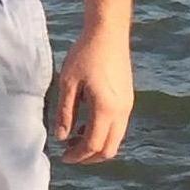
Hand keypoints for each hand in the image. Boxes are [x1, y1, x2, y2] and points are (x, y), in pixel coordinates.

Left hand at [52, 25, 133, 162]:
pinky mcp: (128, 98)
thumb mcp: (68, 82)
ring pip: (116, 139)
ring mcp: (128, 105)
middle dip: (89, 157)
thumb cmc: (85, 53)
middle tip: (70, 153)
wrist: (109, 32)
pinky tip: (86, 122)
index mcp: (106, 109)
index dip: (78, 156)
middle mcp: (122, 111)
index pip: (93, 145)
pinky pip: (118, 126)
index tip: (63, 157)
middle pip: (109, 149)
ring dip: (97, 144)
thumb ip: (65, 111)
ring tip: (75, 137)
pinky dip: (104, 132)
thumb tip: (61, 137)